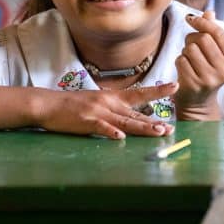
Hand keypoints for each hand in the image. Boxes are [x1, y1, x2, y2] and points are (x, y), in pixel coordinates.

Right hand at [33, 82, 177, 138]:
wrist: (48, 104)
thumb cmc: (73, 106)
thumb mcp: (97, 102)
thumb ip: (114, 109)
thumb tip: (132, 119)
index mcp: (112, 97)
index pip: (139, 94)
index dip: (158, 91)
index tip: (175, 86)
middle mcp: (108, 103)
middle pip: (136, 114)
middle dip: (154, 122)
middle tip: (170, 129)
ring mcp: (98, 112)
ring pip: (124, 121)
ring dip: (142, 128)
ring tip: (157, 132)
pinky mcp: (86, 122)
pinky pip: (101, 128)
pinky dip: (111, 132)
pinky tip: (120, 137)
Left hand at [175, 11, 223, 119]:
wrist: (199, 103)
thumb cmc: (206, 73)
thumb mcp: (214, 55)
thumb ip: (212, 33)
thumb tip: (209, 12)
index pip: (218, 33)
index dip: (203, 22)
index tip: (191, 18)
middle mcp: (223, 70)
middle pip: (202, 39)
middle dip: (192, 37)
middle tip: (190, 45)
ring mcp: (208, 79)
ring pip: (189, 49)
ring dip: (185, 51)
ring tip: (189, 59)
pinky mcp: (193, 84)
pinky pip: (180, 60)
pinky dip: (179, 61)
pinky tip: (184, 69)